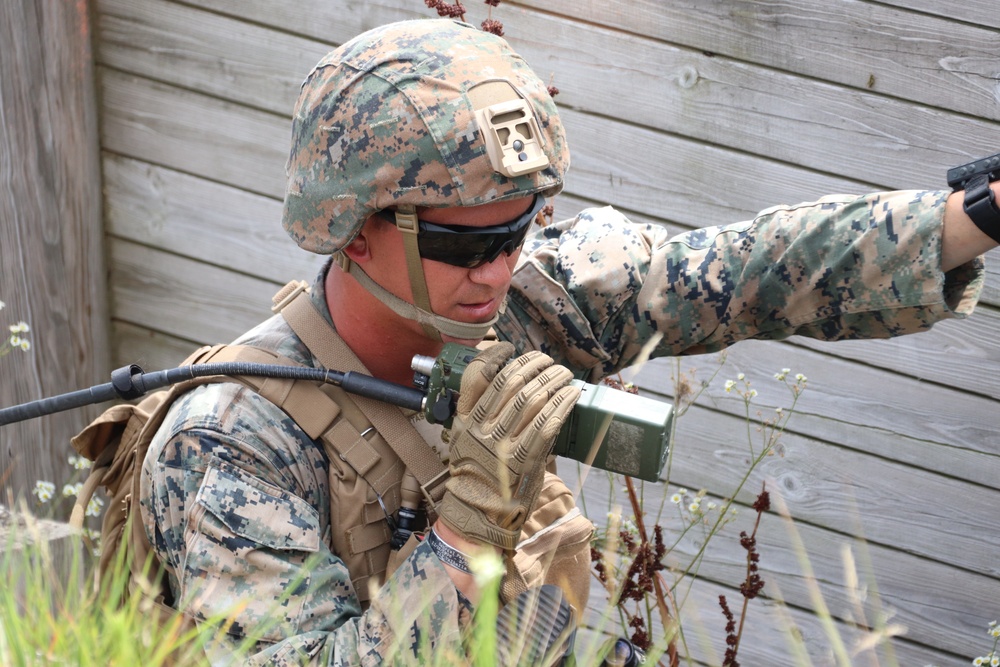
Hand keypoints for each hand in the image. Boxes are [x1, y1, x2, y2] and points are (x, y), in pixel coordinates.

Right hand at [438, 343, 580, 550]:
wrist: (475, 517)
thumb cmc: (476, 476)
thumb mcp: (467, 439)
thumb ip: (483, 412)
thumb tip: (517, 382)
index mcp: (465, 420)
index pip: (477, 375)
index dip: (496, 356)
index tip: (511, 349)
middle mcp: (482, 429)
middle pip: (511, 381)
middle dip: (534, 364)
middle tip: (548, 361)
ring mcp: (503, 445)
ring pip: (533, 399)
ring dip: (554, 380)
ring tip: (564, 374)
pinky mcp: (525, 461)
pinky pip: (548, 424)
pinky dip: (564, 404)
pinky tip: (572, 394)